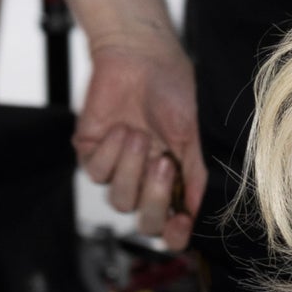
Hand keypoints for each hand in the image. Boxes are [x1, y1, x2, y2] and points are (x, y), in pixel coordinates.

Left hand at [74, 29, 205, 249]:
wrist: (140, 58)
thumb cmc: (175, 89)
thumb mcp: (194, 131)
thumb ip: (198, 173)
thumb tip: (199, 210)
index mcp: (176, 174)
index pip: (173, 220)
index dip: (175, 233)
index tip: (180, 224)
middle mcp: (147, 177)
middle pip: (146, 220)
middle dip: (154, 197)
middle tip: (162, 162)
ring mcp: (119, 167)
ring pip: (120, 200)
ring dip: (130, 168)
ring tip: (138, 135)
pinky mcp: (92, 154)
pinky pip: (97, 173)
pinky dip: (110, 152)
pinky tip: (120, 129)